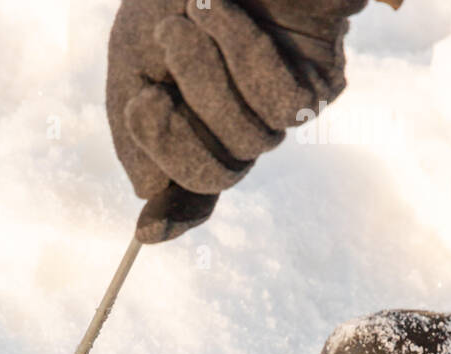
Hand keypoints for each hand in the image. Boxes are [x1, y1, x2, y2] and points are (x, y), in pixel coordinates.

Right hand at [106, 0, 366, 242]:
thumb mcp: (133, 64)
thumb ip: (135, 135)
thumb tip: (148, 197)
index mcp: (192, 133)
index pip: (190, 196)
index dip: (172, 218)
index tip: (146, 234)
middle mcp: (236, 132)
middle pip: (213, 180)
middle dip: (176, 138)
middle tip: (153, 82)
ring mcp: (277, 114)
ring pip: (248, 144)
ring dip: (209, 78)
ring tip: (192, 10)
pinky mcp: (317, 87)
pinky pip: (282, 109)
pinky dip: (247, 56)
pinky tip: (222, 10)